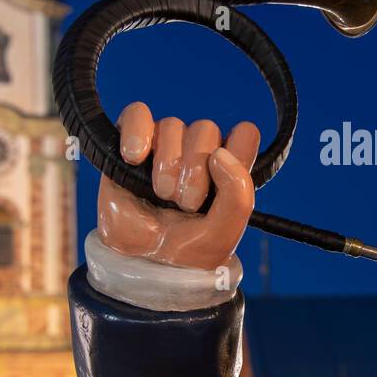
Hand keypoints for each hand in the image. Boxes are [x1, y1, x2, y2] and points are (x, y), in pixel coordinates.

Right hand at [98, 102, 260, 269]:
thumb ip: (238, 193)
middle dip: (195, 168)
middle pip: (205, 128)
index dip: (237, 148)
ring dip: (167, 162)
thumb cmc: (188, 249)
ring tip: (161, 193)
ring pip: (172, 125)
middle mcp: (197, 153)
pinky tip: (134, 157)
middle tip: (185, 203)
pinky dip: (137, 132)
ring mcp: (164, 147)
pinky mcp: (131, 147)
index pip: (244, 134)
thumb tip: (220, 153)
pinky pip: (136, 114)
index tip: (222, 175)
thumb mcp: (225, 230)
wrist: (145, 262)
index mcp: (227, 169)